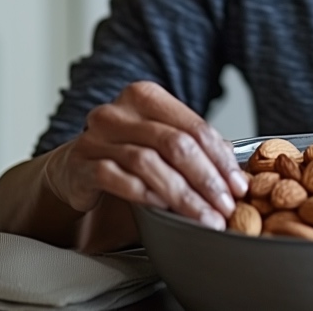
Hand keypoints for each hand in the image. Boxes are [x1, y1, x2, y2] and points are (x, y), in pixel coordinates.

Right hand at [41, 81, 247, 229]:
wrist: (75, 168)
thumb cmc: (126, 153)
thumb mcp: (162, 143)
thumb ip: (194, 148)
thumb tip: (235, 174)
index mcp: (145, 96)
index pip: (194, 127)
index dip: (220, 159)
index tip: (238, 186)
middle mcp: (119, 111)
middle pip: (175, 144)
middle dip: (206, 179)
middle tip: (225, 206)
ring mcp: (96, 136)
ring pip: (149, 163)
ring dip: (182, 195)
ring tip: (202, 217)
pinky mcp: (80, 164)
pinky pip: (118, 179)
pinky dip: (145, 194)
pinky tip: (163, 209)